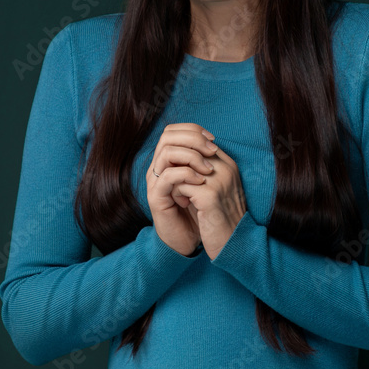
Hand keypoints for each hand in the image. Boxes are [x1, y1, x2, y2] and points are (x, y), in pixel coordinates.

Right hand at [146, 123, 217, 255]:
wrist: (188, 238)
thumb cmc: (197, 208)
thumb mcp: (203, 180)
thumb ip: (202, 161)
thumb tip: (212, 142)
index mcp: (168, 160)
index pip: (173, 131)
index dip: (193, 130)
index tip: (213, 140)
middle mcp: (158, 167)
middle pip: (168, 136)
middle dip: (193, 139)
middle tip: (213, 150)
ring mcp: (155, 181)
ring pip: (167, 152)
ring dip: (192, 156)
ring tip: (208, 169)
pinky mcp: (156, 196)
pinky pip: (167, 176)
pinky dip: (186, 174)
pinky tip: (201, 181)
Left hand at [173, 141, 245, 259]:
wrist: (234, 243)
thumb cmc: (221, 217)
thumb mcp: (216, 189)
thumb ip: (205, 171)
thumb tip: (183, 156)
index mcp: (228, 164)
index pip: (199, 144)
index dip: (184, 159)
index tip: (182, 177)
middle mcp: (226, 169)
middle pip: (189, 152)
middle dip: (178, 168)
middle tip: (179, 186)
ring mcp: (219, 181)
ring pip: (182, 168)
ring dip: (176, 182)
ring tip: (181, 196)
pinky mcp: (209, 196)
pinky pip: (180, 185)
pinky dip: (177, 195)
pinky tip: (184, 205)